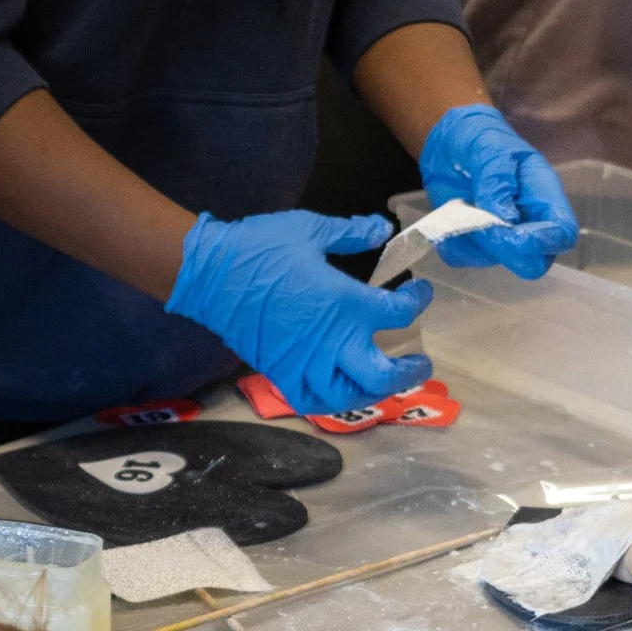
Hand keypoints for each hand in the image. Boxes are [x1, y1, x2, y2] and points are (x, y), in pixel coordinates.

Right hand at [164, 209, 433, 415]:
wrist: (211, 274)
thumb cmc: (262, 248)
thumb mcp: (311, 229)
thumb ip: (351, 232)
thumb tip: (382, 229)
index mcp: (346, 303)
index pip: (399, 312)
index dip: (417, 301)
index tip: (420, 293)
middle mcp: (332, 342)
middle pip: (383, 374)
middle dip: (408, 372)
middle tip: (419, 363)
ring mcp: (306, 363)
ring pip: (350, 396)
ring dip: (374, 392)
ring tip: (383, 381)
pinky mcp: (281, 373)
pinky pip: (310, 401)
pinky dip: (329, 401)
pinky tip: (339, 391)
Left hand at [417, 105, 579, 278]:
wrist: (449, 141)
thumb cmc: (479, 138)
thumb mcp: (489, 148)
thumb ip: (498, 181)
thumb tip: (506, 219)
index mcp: (543, 194)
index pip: (563, 232)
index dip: (545, 242)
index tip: (516, 237)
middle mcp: (527, 222)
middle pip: (534, 261)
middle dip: (505, 249)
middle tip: (479, 222)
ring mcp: (501, 236)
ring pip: (495, 261)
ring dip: (473, 241)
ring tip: (460, 206)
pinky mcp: (474, 242)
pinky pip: (464, 258)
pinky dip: (451, 242)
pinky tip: (447, 216)